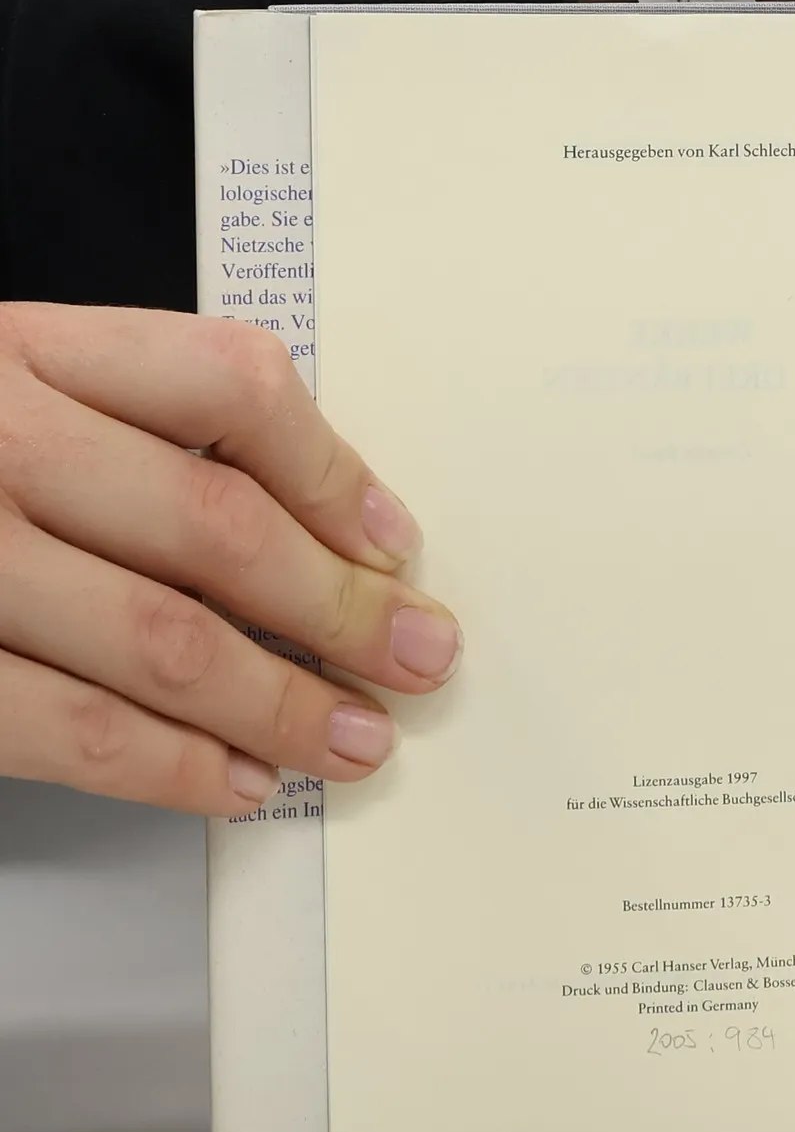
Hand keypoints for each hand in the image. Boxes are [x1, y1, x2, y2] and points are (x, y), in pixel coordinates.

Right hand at [0, 305, 461, 815]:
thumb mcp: (18, 385)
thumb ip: (140, 425)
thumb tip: (331, 525)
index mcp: (28, 350)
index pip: (229, 386)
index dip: (335, 474)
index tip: (395, 546)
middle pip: (218, 528)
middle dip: (342, 612)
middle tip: (418, 660)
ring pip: (160, 640)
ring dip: (281, 705)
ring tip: (355, 740)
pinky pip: (66, 729)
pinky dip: (172, 767)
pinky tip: (239, 781)